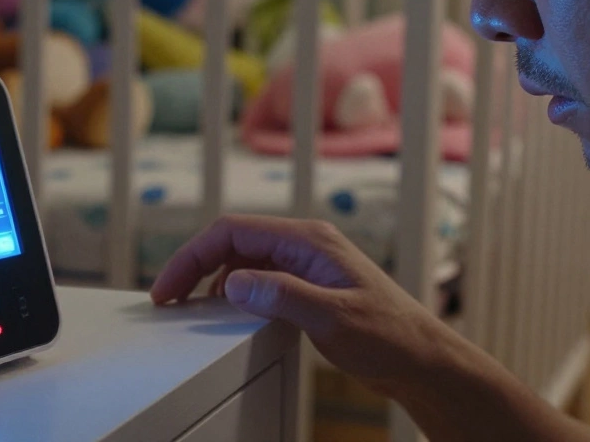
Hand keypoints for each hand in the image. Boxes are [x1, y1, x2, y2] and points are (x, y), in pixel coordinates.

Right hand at [149, 214, 441, 394]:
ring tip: (189, 305)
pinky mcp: (310, 286)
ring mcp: (308, 264)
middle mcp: (306, 245)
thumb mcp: (333, 319)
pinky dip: (235, 290)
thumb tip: (235, 282)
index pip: (234, 231)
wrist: (422, 359)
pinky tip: (228, 311)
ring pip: (245, 258)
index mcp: (310, 241)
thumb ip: (283, 296)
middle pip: (234, 241)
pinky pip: (261, 277)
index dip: (193, 255)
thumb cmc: (390, 336)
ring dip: (212, 276)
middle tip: (167, 298)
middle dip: (195, 264)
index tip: (168, 287)